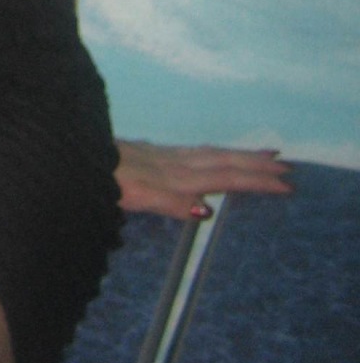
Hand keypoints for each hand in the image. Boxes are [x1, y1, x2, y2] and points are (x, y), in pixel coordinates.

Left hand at [115, 139, 292, 218]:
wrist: (74, 156)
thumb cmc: (102, 182)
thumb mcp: (135, 196)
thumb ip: (170, 202)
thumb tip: (208, 210)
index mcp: (174, 175)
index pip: (224, 177)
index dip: (255, 181)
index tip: (286, 184)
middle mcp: (173, 162)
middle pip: (222, 161)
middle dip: (255, 165)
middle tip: (287, 166)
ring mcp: (162, 156)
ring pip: (210, 154)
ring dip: (239, 155)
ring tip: (263, 155)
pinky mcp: (151, 155)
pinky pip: (194, 152)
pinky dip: (214, 154)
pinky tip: (214, 156)